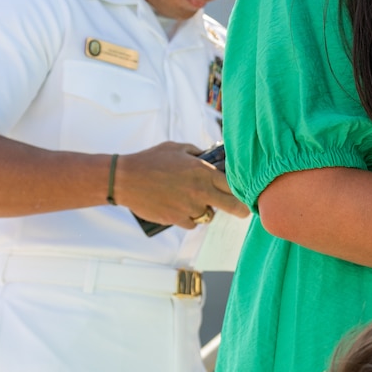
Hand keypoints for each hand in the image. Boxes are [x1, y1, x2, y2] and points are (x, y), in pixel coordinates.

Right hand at [114, 141, 249, 227]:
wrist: (125, 179)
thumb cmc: (150, 160)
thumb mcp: (177, 148)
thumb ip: (197, 154)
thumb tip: (210, 157)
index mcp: (203, 171)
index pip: (234, 184)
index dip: (243, 190)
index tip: (246, 194)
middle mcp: (200, 191)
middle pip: (233, 206)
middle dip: (241, 210)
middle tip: (244, 212)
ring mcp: (189, 207)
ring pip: (209, 215)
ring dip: (204, 210)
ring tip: (188, 199)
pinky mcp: (177, 219)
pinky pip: (192, 223)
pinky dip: (189, 218)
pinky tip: (178, 207)